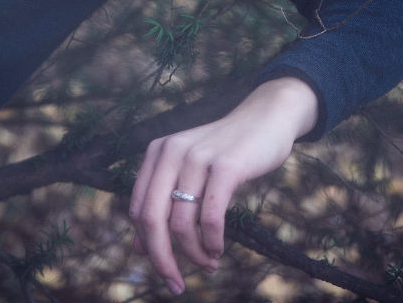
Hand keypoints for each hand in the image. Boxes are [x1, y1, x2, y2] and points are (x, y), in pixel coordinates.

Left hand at [128, 77, 318, 294]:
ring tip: (208, 262)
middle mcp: (171, 151)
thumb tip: (139, 249)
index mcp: (157, 152)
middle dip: (162, 259)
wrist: (265, 118)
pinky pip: (210, 217)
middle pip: (151, 219)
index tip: (165, 269)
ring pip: (181, 223)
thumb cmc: (226, 151)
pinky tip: (218, 249)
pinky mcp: (226, 166)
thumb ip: (163, 202)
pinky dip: (212, 242)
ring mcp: (198, 156)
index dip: (148, 246)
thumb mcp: (188, 171)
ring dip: (195, 254)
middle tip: (175, 284)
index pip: (138, 210)